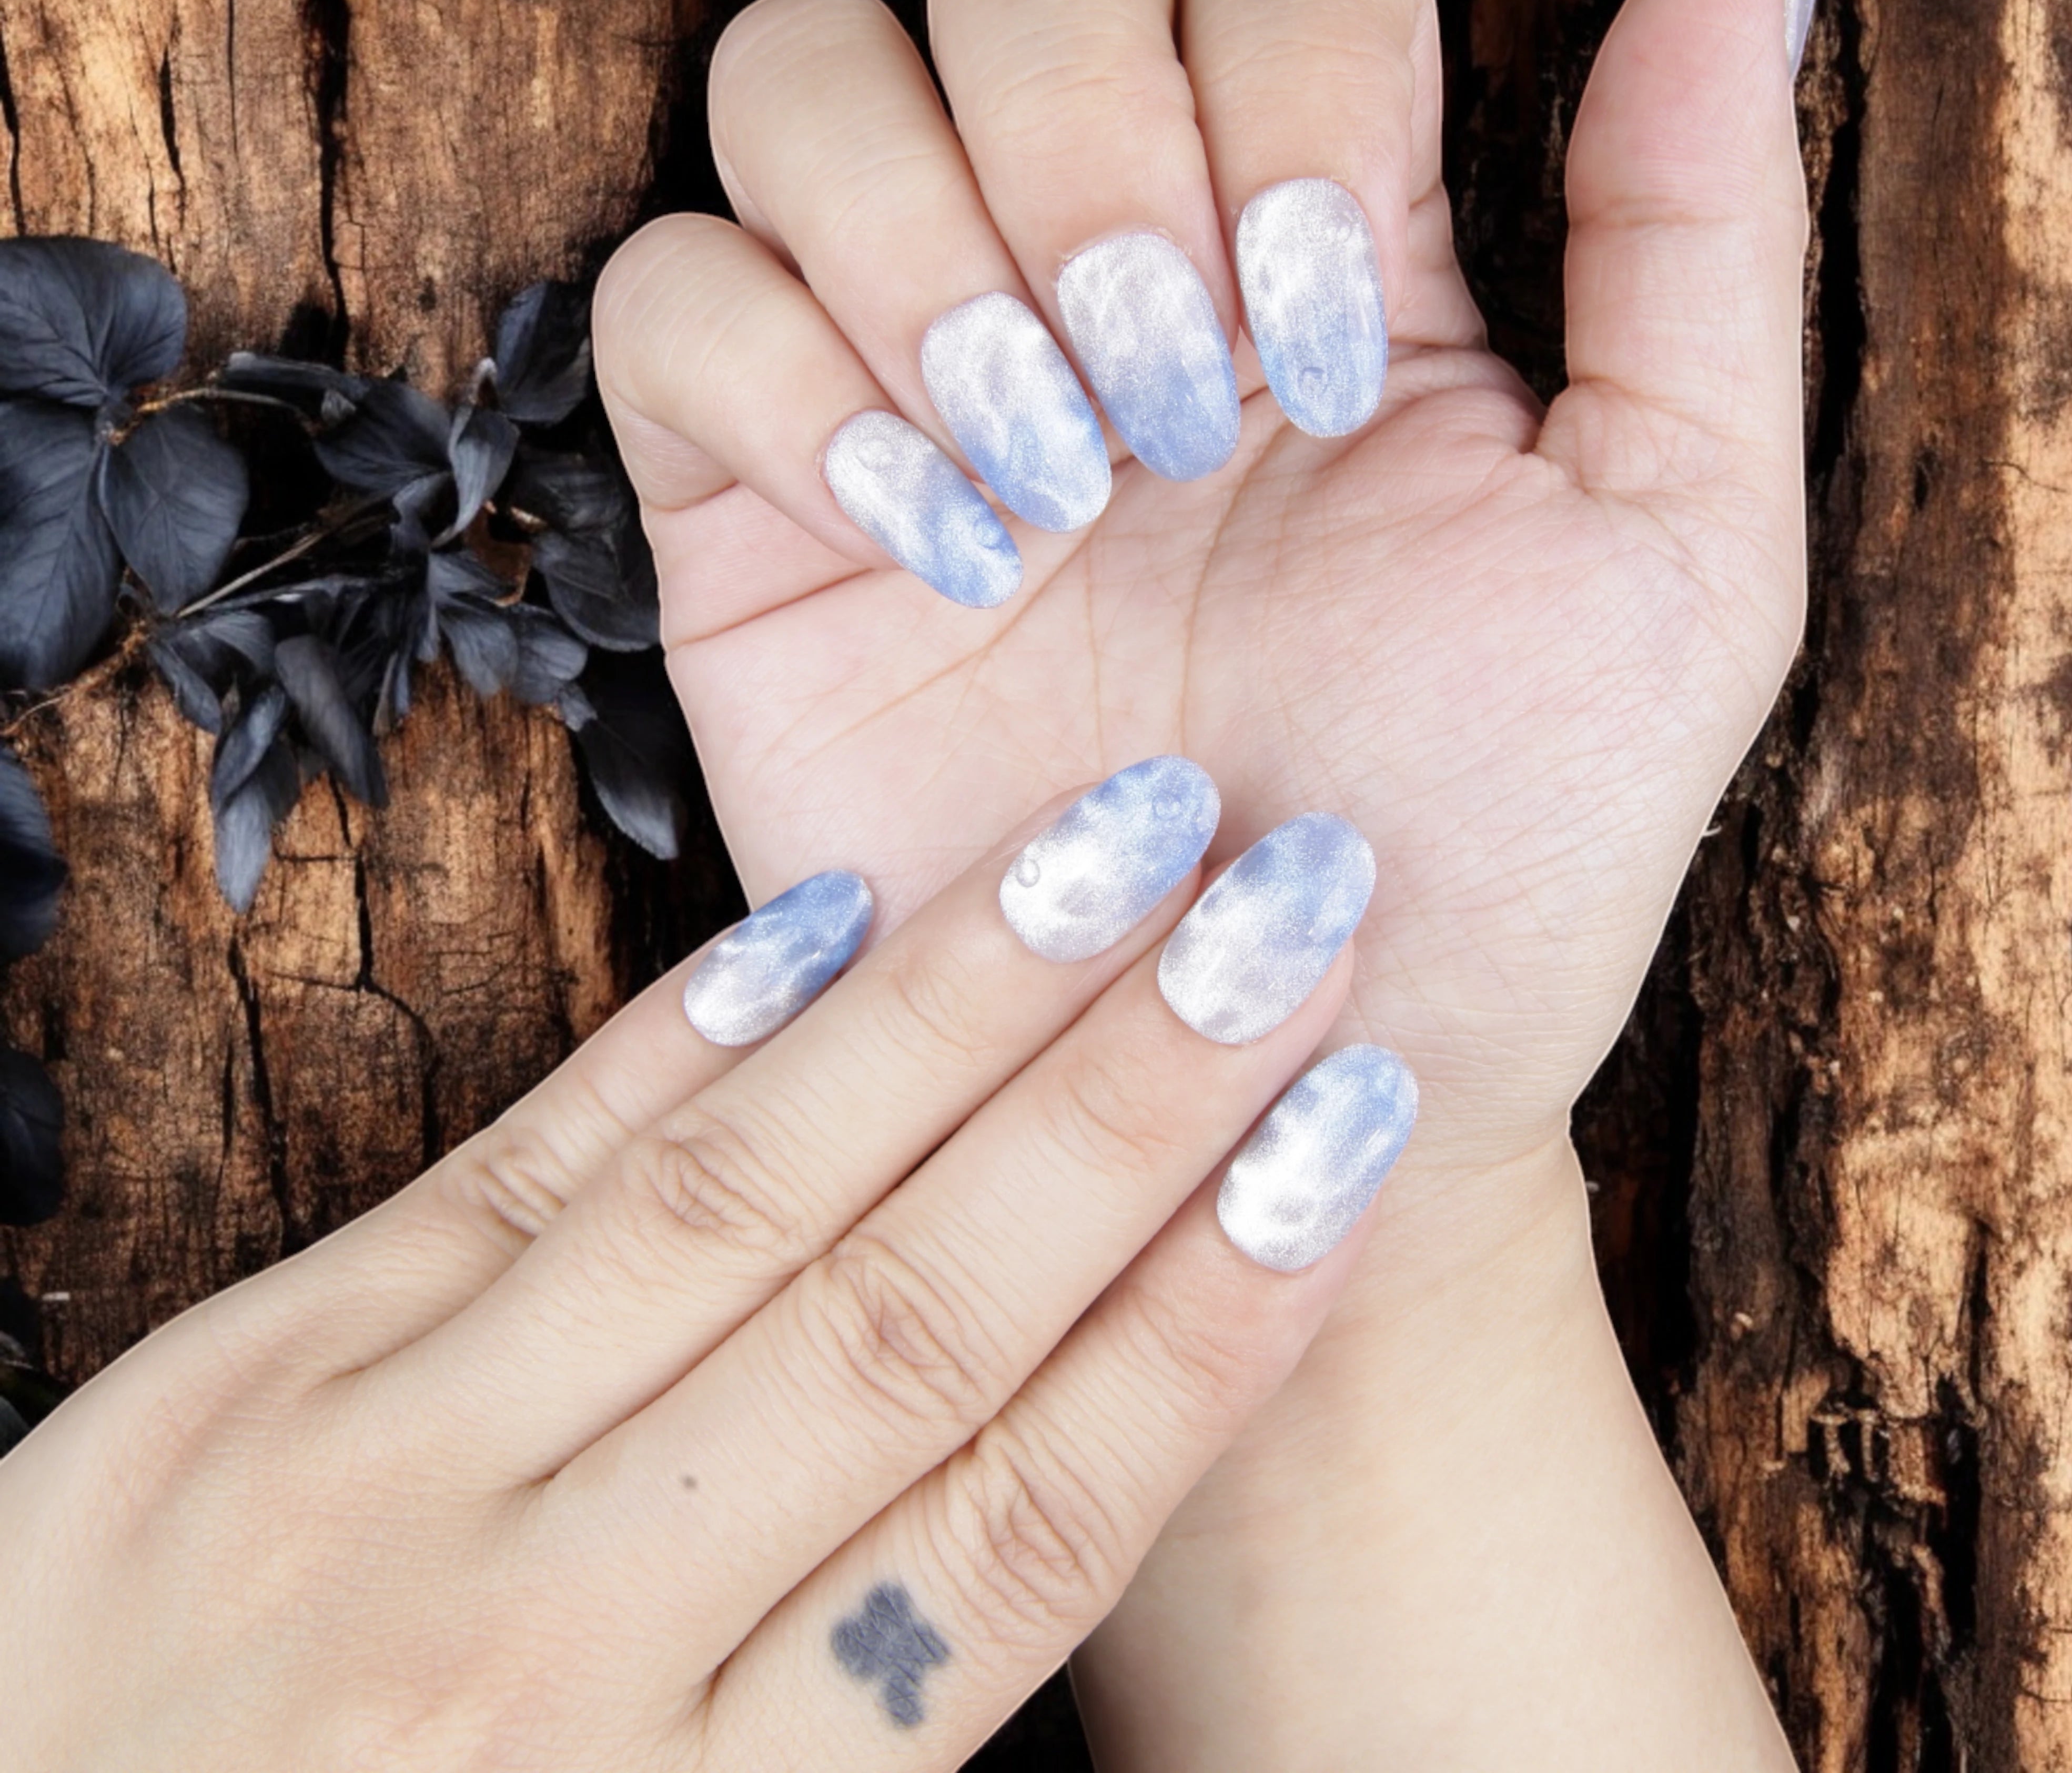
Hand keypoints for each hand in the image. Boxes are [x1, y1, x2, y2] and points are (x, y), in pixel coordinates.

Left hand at [0, 768, 1398, 1768]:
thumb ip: (845, 1737)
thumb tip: (1059, 1498)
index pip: (1021, 1523)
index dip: (1211, 1321)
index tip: (1351, 1136)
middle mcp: (562, 1645)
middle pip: (914, 1320)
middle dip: (1132, 1100)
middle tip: (1290, 906)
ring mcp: (387, 1478)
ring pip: (739, 1203)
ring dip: (954, 1012)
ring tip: (1119, 852)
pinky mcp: (255, 1374)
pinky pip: (525, 1169)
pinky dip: (692, 1037)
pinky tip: (832, 920)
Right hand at [593, 0, 1812, 1766]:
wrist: (1285, 1084)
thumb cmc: (1499, 849)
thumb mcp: (1679, 546)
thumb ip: (1697, 229)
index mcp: (1321, 240)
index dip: (1287, 92)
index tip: (1337, 361)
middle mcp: (1102, 265)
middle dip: (1092, 150)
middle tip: (1171, 416)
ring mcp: (909, 372)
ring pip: (803, 75)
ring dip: (927, 251)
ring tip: (1045, 488)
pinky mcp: (752, 509)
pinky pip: (665, 298)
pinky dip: (780, 383)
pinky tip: (930, 547)